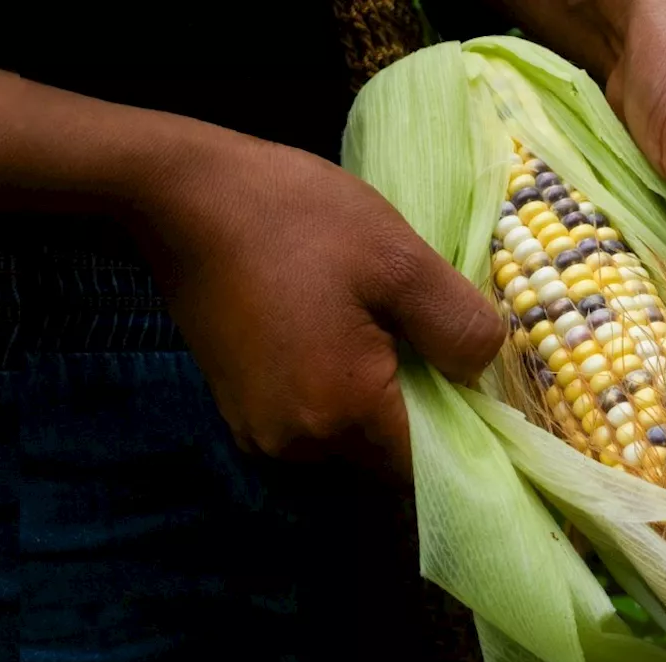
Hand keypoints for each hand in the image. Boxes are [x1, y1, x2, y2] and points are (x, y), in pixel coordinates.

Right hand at [135, 133, 504, 473]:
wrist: (184, 195)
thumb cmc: (296, 218)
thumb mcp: (399, 258)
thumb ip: (457, 326)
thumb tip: (482, 372)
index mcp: (341, 412)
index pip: (429, 462)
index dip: (464, 428)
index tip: (472, 380)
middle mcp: (297, 444)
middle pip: (388, 454)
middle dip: (420, 408)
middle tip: (427, 337)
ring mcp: (260, 431)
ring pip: (351, 438)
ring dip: (378, 398)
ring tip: (380, 327)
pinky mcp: (240, 409)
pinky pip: (314, 419)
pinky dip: (339, 390)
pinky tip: (340, 332)